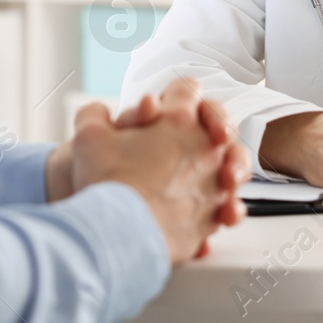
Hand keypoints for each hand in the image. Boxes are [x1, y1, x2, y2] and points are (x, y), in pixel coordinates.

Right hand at [67, 79, 249, 263]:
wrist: (118, 233)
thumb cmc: (106, 182)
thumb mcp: (88, 137)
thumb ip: (94, 116)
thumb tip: (98, 114)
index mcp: (178, 120)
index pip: (187, 89)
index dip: (177, 94)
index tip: (169, 105)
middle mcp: (204, 149)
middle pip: (222, 124)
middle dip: (214, 126)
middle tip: (203, 135)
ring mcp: (213, 184)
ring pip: (233, 167)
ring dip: (225, 168)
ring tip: (215, 176)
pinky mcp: (210, 218)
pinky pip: (225, 208)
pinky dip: (220, 209)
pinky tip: (211, 212)